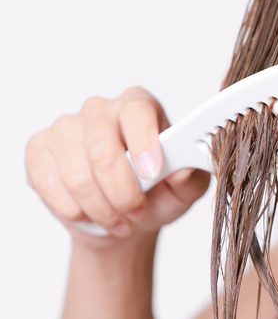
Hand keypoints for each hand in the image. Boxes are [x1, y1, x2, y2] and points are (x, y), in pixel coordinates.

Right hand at [25, 87, 210, 248]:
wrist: (125, 217)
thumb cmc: (159, 193)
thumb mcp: (185, 188)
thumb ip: (190, 176)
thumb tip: (182, 170)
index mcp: (140, 106)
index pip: (137, 111)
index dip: (143, 142)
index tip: (152, 173)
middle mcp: (102, 109)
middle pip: (102, 146)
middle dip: (121, 191)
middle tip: (137, 212)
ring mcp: (66, 127)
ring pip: (76, 172)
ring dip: (99, 207)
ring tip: (118, 220)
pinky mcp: (40, 149)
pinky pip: (47, 182)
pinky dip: (71, 209)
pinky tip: (88, 214)